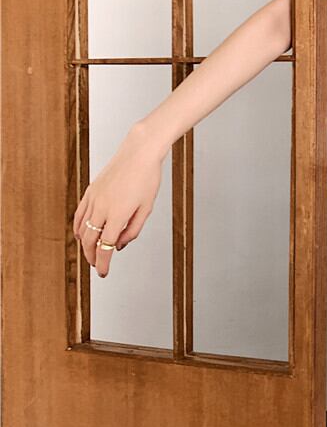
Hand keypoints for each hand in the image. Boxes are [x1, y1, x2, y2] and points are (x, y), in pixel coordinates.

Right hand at [72, 124, 164, 277]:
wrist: (139, 152)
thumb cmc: (148, 179)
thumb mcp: (146, 208)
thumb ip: (132, 230)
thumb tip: (118, 246)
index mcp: (118, 214)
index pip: (105, 247)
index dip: (103, 263)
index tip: (103, 273)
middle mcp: (102, 208)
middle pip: (90, 241)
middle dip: (92, 257)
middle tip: (97, 266)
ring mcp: (93, 199)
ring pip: (81, 229)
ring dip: (85, 245)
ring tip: (91, 253)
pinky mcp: (90, 191)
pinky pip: (79, 214)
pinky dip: (78, 228)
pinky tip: (81, 234)